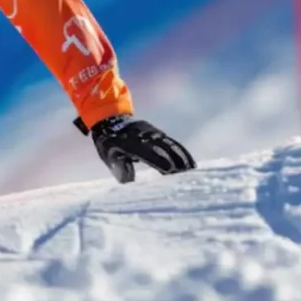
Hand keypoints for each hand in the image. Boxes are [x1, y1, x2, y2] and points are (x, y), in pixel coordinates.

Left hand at [75, 114, 196, 183]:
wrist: (110, 119)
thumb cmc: (109, 142)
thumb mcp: (108, 154)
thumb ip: (119, 167)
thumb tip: (127, 181)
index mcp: (129, 142)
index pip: (146, 152)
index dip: (158, 160)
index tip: (170, 171)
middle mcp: (143, 135)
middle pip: (162, 147)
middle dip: (175, 160)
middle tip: (186, 175)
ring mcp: (151, 132)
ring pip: (170, 144)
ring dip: (182, 156)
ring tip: (193, 171)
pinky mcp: (157, 132)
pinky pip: (171, 142)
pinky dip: (181, 152)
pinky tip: (190, 163)